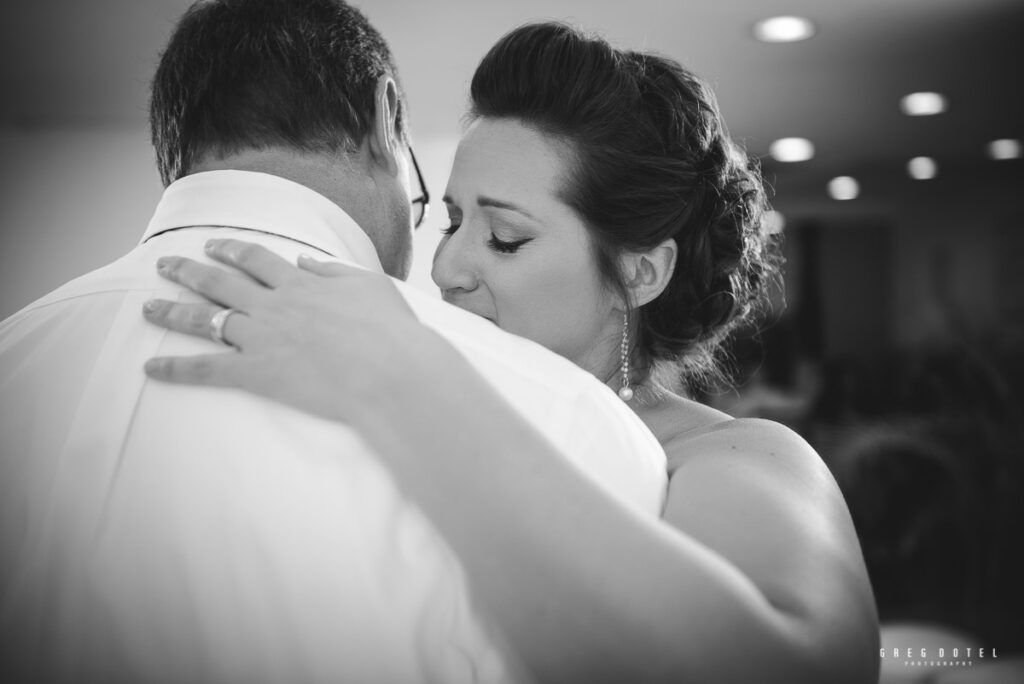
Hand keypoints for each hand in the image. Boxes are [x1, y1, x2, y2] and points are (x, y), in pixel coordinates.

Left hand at [143, 238, 425, 421]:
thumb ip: (333, 271)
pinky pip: (206, 369)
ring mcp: (261, 337)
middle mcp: (273, 304)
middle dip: (188, 271)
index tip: (212, 245)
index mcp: (301, 283)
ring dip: (172, 312)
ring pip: (205, 319)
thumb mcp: (370, 285)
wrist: (389, 371)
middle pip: (220, 282)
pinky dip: (175, 369)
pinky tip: (150, 368)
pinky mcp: (256, 372)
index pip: (256, 259)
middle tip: (164, 265)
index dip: (230, 250)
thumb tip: (305, 262)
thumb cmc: (391, 331)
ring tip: (147, 307)